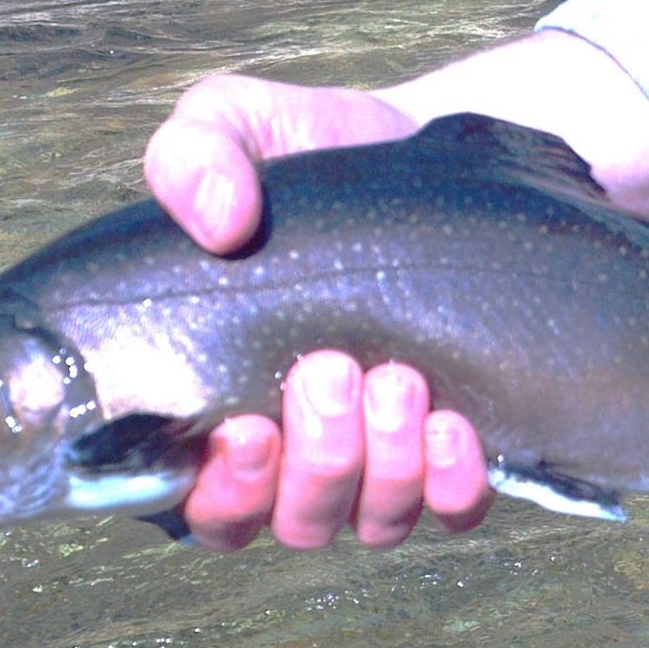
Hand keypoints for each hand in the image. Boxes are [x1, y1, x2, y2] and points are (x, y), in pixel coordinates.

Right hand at [144, 75, 492, 549]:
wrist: (426, 156)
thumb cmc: (309, 160)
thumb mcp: (234, 126)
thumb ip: (192, 157)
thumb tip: (218, 219)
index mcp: (215, 405)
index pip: (196, 504)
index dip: (221, 491)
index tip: (247, 427)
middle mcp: (293, 456)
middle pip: (292, 520)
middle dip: (317, 458)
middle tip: (334, 369)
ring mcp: (377, 466)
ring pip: (370, 521)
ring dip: (384, 466)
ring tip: (400, 379)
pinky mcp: (452, 458)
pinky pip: (452, 512)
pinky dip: (453, 484)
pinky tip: (456, 425)